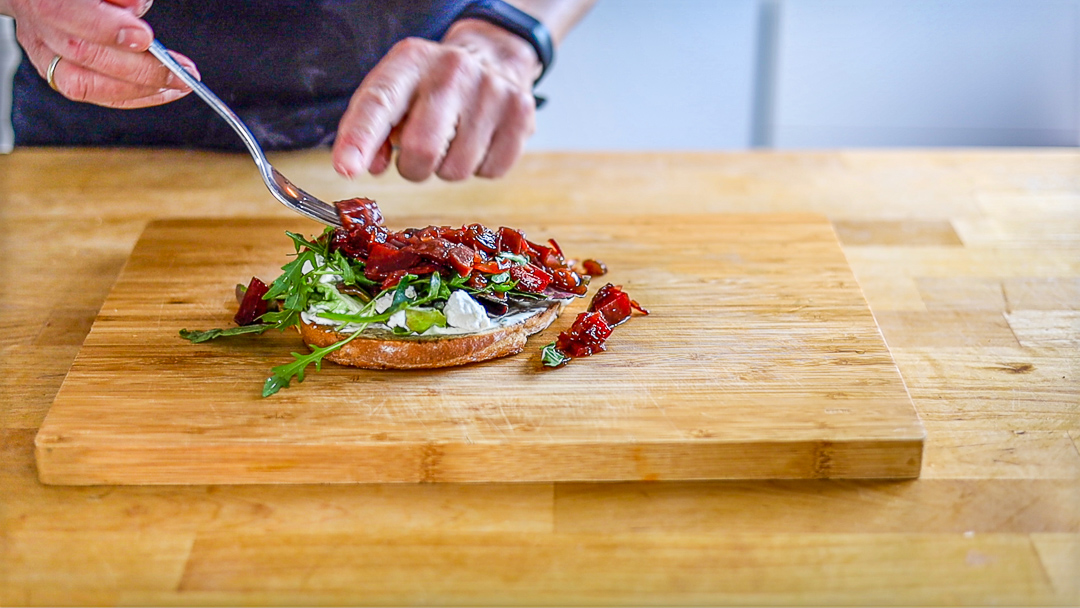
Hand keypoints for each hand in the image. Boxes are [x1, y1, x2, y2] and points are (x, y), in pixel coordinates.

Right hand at [3, 0, 198, 107]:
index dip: (106, 29)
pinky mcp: (55, 73)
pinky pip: (93, 95)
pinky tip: (162, 91)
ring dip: (138, 89)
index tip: (145, 38)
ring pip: (82, 84)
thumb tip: (136, 8)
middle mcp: (38, 27)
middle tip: (180, 72)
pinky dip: (132, 95)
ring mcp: (43, 54)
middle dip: (138, 68)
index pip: (64, 13)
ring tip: (177, 85)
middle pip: (81, 55)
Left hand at [332, 19, 541, 181]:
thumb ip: (372, 128)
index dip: (359, 139)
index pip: (379, 103)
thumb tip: (365, 167)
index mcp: (411, 61)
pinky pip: (489, 172)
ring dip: (446, 169)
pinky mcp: (521, 115)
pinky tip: (478, 141)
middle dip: (412, 168)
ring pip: (455, 170)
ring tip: (452, 140)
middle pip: (421, 149)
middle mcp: (453, 71)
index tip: (345, 169)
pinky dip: (478, 168)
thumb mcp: (396, 92)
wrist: (494, 58)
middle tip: (416, 157)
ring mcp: (492, 92)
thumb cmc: (433, 85)